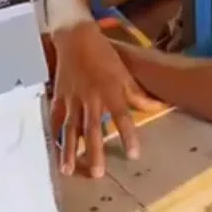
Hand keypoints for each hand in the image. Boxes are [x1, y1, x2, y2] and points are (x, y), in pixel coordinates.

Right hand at [50, 22, 162, 177]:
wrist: (76, 38)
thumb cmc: (105, 55)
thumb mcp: (124, 72)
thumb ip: (137, 93)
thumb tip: (158, 107)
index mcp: (110, 90)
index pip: (122, 116)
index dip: (128, 135)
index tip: (133, 155)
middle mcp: (91, 97)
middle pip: (92, 128)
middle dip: (94, 151)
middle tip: (97, 174)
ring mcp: (72, 98)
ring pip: (70, 128)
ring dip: (69, 150)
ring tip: (68, 170)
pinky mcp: (59, 97)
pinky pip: (55, 119)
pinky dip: (54, 135)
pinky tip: (54, 151)